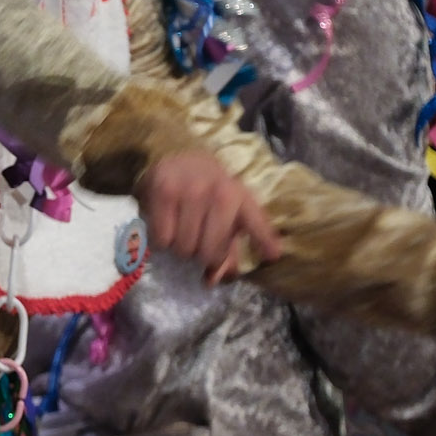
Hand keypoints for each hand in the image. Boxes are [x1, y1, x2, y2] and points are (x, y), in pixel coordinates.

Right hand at [133, 147, 284, 283]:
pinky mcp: (164, 191)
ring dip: (181, 249)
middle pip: (210, 252)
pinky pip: (162, 238)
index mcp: (241, 197)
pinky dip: (162, 241)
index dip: (263, 241)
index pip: (256, 222)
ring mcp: (191, 191)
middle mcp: (219, 193)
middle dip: (202, 257)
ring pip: (184, 248)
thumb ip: (227, 248)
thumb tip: (211, 280)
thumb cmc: (206, 190)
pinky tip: (166, 227)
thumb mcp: (226, 211)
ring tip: (182, 233)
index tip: (272, 255)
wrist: (175, 154)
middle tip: (198, 246)